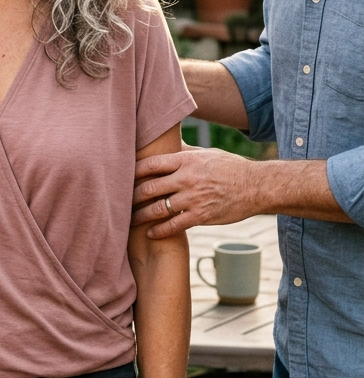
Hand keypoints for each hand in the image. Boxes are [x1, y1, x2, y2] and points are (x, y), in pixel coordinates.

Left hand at [133, 146, 258, 238]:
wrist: (256, 186)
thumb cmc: (231, 167)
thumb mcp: (207, 153)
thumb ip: (185, 151)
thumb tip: (168, 143)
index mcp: (187, 160)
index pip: (152, 164)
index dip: (134, 170)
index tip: (122, 175)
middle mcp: (187, 178)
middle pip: (149, 187)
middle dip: (132, 195)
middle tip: (121, 200)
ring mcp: (193, 198)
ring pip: (158, 208)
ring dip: (141, 215)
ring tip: (130, 219)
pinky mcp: (201, 216)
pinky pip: (174, 225)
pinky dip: (159, 230)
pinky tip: (150, 233)